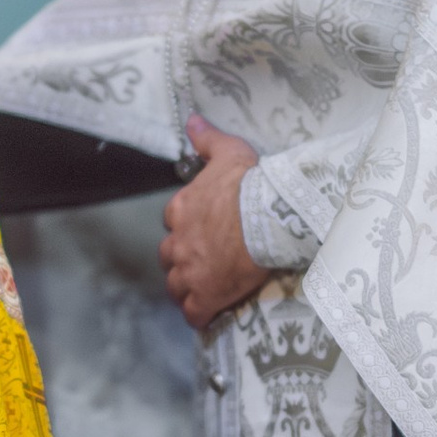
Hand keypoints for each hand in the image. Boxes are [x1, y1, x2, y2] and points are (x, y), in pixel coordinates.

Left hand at [161, 117, 268, 332]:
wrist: (268, 216)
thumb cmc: (250, 184)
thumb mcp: (229, 152)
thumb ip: (208, 139)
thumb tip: (193, 120)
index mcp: (182, 209)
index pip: (173, 221)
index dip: (185, 227)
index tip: (200, 229)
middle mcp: (180, 242)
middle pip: (169, 256)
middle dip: (181, 260)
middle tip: (200, 262)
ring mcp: (190, 271)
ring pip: (176, 286)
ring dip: (185, 288)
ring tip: (200, 290)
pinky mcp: (205, 295)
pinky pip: (194, 313)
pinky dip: (198, 315)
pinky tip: (207, 316)